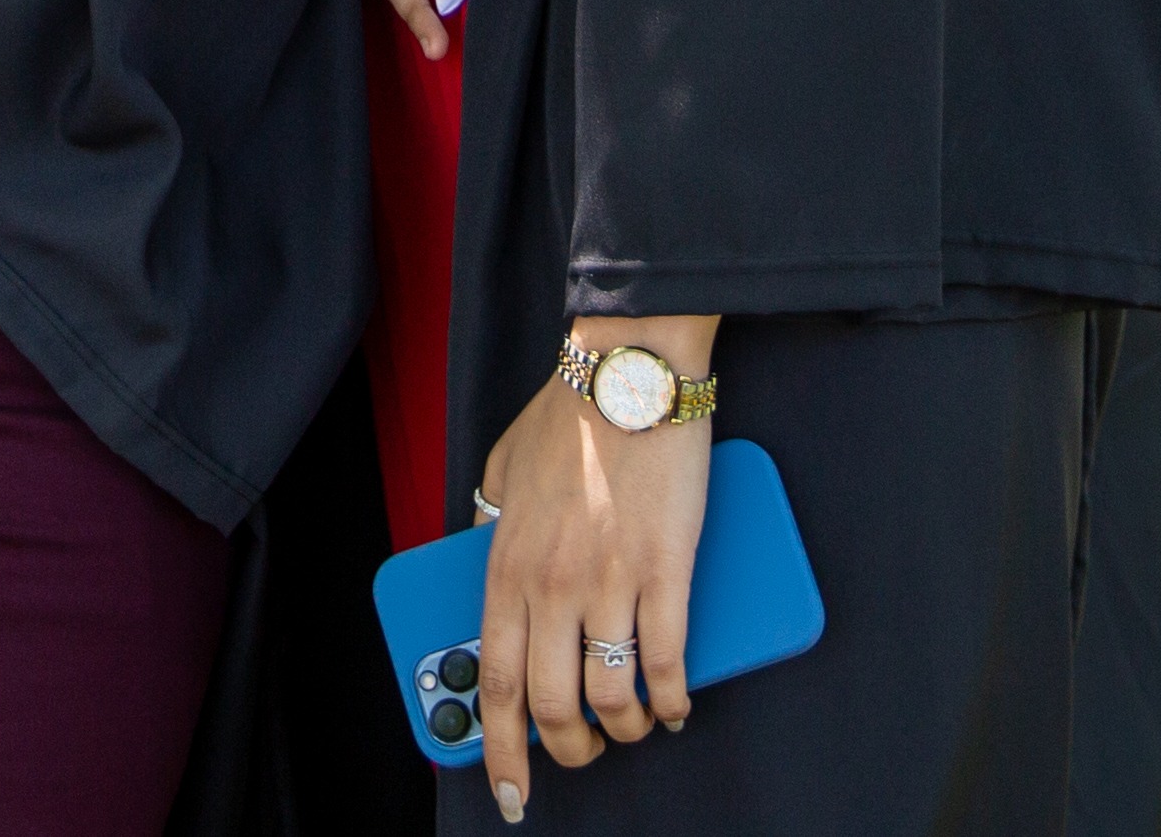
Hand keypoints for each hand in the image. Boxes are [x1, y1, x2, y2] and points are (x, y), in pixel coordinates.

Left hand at [471, 338, 715, 821]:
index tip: (505, 786)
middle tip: (580, 757)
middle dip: (567, 751)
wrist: (628, 374)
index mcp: (504, 564)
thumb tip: (486, 565)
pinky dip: (673, 699)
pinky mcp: (667, 570)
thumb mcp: (499, 473)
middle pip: (552, 704)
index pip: (495, 680)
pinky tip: (675, 706)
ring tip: (632, 726)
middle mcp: (551, 583)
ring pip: (612, 694)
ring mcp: (610, 580)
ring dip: (624, 728)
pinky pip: (668, 661)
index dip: (498, 747)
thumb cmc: (566, 419)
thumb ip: (488, 527)